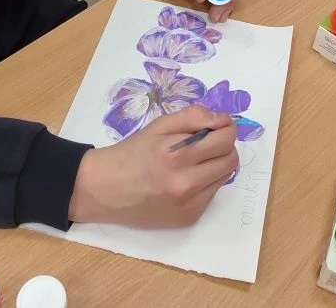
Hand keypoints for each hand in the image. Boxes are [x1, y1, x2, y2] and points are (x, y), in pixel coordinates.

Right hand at [68, 105, 238, 227]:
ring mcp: (189, 204)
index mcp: (176, 155)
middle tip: (205, 143)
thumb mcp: (158, 126)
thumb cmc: (131, 153)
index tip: (216, 126)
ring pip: (224, 177)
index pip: (225, 140)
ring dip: (216, 165)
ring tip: (193, 162)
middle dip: (223, 146)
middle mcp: (185, 183)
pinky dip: (205, 183)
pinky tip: (184, 180)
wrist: (105, 190)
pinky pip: (212, 194)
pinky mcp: (189, 218)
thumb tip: (224, 120)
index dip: (225, 128)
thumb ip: (194, 117)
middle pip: (231, 159)